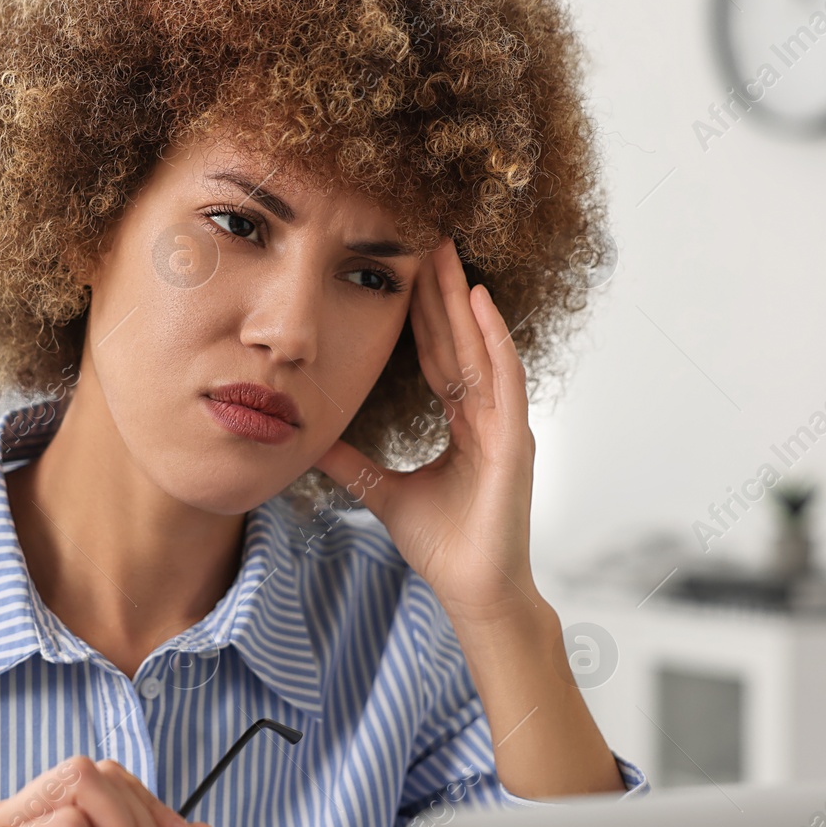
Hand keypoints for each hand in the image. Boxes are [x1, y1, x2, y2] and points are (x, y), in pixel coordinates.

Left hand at [311, 238, 540, 626]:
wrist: (473, 590)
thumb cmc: (443, 545)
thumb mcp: (382, 492)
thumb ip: (352, 462)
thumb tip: (310, 440)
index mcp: (463, 422)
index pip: (439, 355)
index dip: (424, 312)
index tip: (407, 269)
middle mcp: (487, 415)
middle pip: (460, 340)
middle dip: (443, 291)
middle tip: (429, 236)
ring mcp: (504, 424)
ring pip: (480, 349)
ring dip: (465, 300)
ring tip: (449, 253)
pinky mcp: (514, 441)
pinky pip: (504, 379)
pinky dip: (493, 339)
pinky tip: (480, 303)